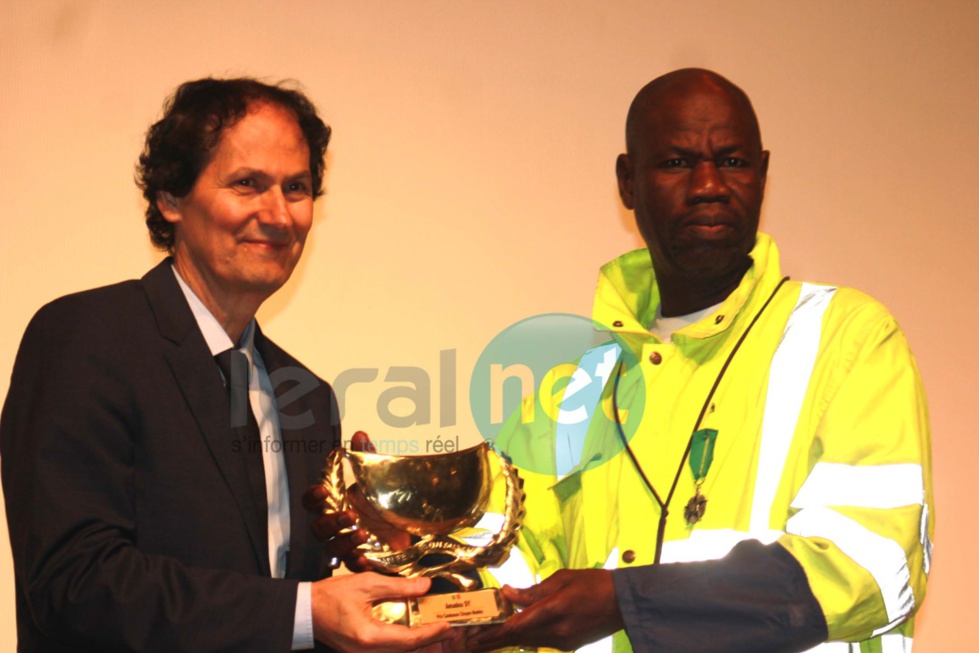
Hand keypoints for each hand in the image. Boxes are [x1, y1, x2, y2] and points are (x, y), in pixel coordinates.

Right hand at [303, 431, 410, 571]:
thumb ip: (367, 456)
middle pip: (319, 527)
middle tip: (350, 515)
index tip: (324, 491)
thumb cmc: (384, 500)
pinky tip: (367, 559)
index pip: (311, 501)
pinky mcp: (361, 559)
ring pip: (332, 548)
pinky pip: (352, 565)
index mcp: (335, 503)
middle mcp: (336, 525)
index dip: (313, 496)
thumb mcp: (378, 476)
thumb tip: (359, 434)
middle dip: (331, 522)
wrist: (409, 524)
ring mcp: (346, 543)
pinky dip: (358, 562)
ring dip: (344, 542)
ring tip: (362, 534)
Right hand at [311, 573, 453, 652]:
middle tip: (451, 630)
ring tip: (437, 632)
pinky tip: (415, 636)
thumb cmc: (331, 596)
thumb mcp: (367, 583)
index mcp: (369, 636)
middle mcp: (367, 652)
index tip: (448, 624)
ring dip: (419, 644)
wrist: (305, 611)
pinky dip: (405, 645)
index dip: (432, 633)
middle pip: (407, 652)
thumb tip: (425, 586)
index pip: (409, 640)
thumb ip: (398, 586)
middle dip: (430, 641)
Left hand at [466, 569, 623, 651]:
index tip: (474, 635)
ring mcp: (564, 641)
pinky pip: (540, 641)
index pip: (517, 625)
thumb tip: (508, 593)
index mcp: (555, 610)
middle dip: (492, 640)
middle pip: (518, 638)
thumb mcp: (562, 579)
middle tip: (469, 642)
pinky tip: (511, 635)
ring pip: (527, 641)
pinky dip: (524, 637)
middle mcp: (557, 631)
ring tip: (483, 639)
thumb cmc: (594, 584)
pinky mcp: (569, 645)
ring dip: (506, 640)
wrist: (624, 603)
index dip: (494, 632)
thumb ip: (533, 590)